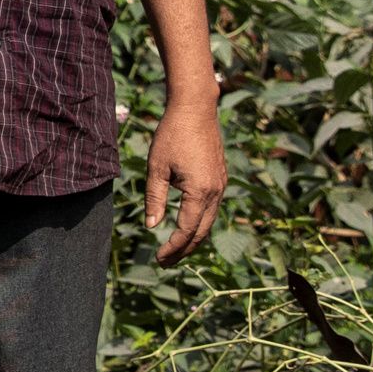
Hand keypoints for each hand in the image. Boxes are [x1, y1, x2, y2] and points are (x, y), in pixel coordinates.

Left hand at [145, 92, 224, 261]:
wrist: (195, 109)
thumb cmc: (172, 135)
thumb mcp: (156, 168)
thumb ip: (155, 199)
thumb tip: (152, 226)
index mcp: (200, 192)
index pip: (187, 231)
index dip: (173, 248)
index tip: (158, 258)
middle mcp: (216, 192)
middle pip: (202, 232)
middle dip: (184, 250)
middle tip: (165, 262)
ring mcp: (221, 185)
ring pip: (210, 221)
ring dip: (193, 238)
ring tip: (175, 250)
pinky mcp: (220, 177)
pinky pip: (212, 208)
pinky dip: (200, 223)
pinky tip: (187, 226)